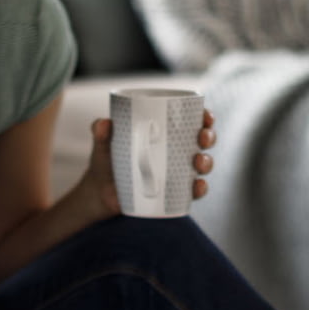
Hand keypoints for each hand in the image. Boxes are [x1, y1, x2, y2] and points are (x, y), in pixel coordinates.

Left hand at [86, 109, 217, 212]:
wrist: (100, 192)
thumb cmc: (106, 160)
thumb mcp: (102, 144)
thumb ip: (100, 132)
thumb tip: (103, 124)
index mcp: (165, 132)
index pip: (191, 120)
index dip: (205, 117)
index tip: (205, 116)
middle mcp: (176, 151)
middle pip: (202, 140)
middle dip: (209, 137)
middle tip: (202, 138)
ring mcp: (177, 172)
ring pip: (202, 165)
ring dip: (207, 162)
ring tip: (198, 163)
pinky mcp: (173, 193)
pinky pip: (192, 191)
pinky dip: (199, 189)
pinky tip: (196, 187)